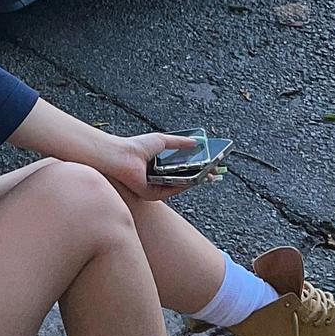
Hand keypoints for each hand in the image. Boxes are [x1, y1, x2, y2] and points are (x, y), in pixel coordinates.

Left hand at [98, 133, 218, 202]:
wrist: (120, 156)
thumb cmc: (136, 147)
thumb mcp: (162, 140)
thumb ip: (180, 142)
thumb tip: (197, 141)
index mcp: (158, 167)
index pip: (182, 169)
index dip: (197, 167)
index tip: (210, 164)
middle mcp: (157, 178)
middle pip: (183, 179)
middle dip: (199, 176)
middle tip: (214, 174)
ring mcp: (155, 188)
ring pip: (178, 186)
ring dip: (194, 181)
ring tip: (208, 175)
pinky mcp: (151, 195)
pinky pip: (170, 191)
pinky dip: (183, 186)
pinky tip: (194, 180)